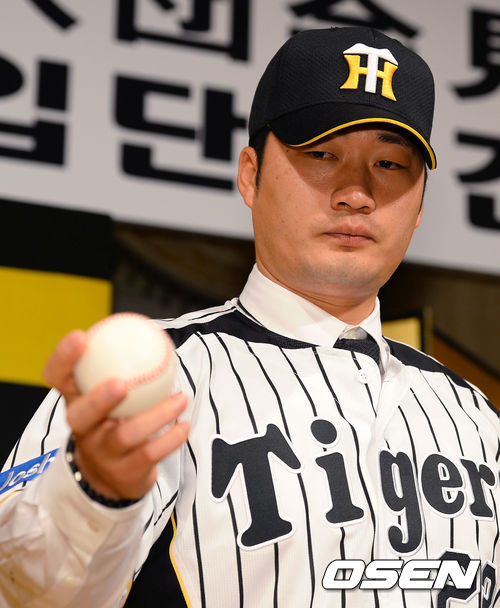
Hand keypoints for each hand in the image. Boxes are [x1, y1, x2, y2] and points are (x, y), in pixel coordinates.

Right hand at [43, 330, 189, 499]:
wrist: (108, 478)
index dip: (63, 358)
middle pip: (82, 415)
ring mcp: (102, 454)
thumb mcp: (107, 396)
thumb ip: (119, 366)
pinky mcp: (124, 473)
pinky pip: (150, 454)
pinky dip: (171, 439)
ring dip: (157, 415)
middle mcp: (83, 429)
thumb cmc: (111, 422)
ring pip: (125, 435)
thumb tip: (150, 331)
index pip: (57, 378)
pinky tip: (185, 425)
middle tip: (121, 383)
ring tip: (182, 399)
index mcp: (76, 402)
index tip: (80, 337)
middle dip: (99, 399)